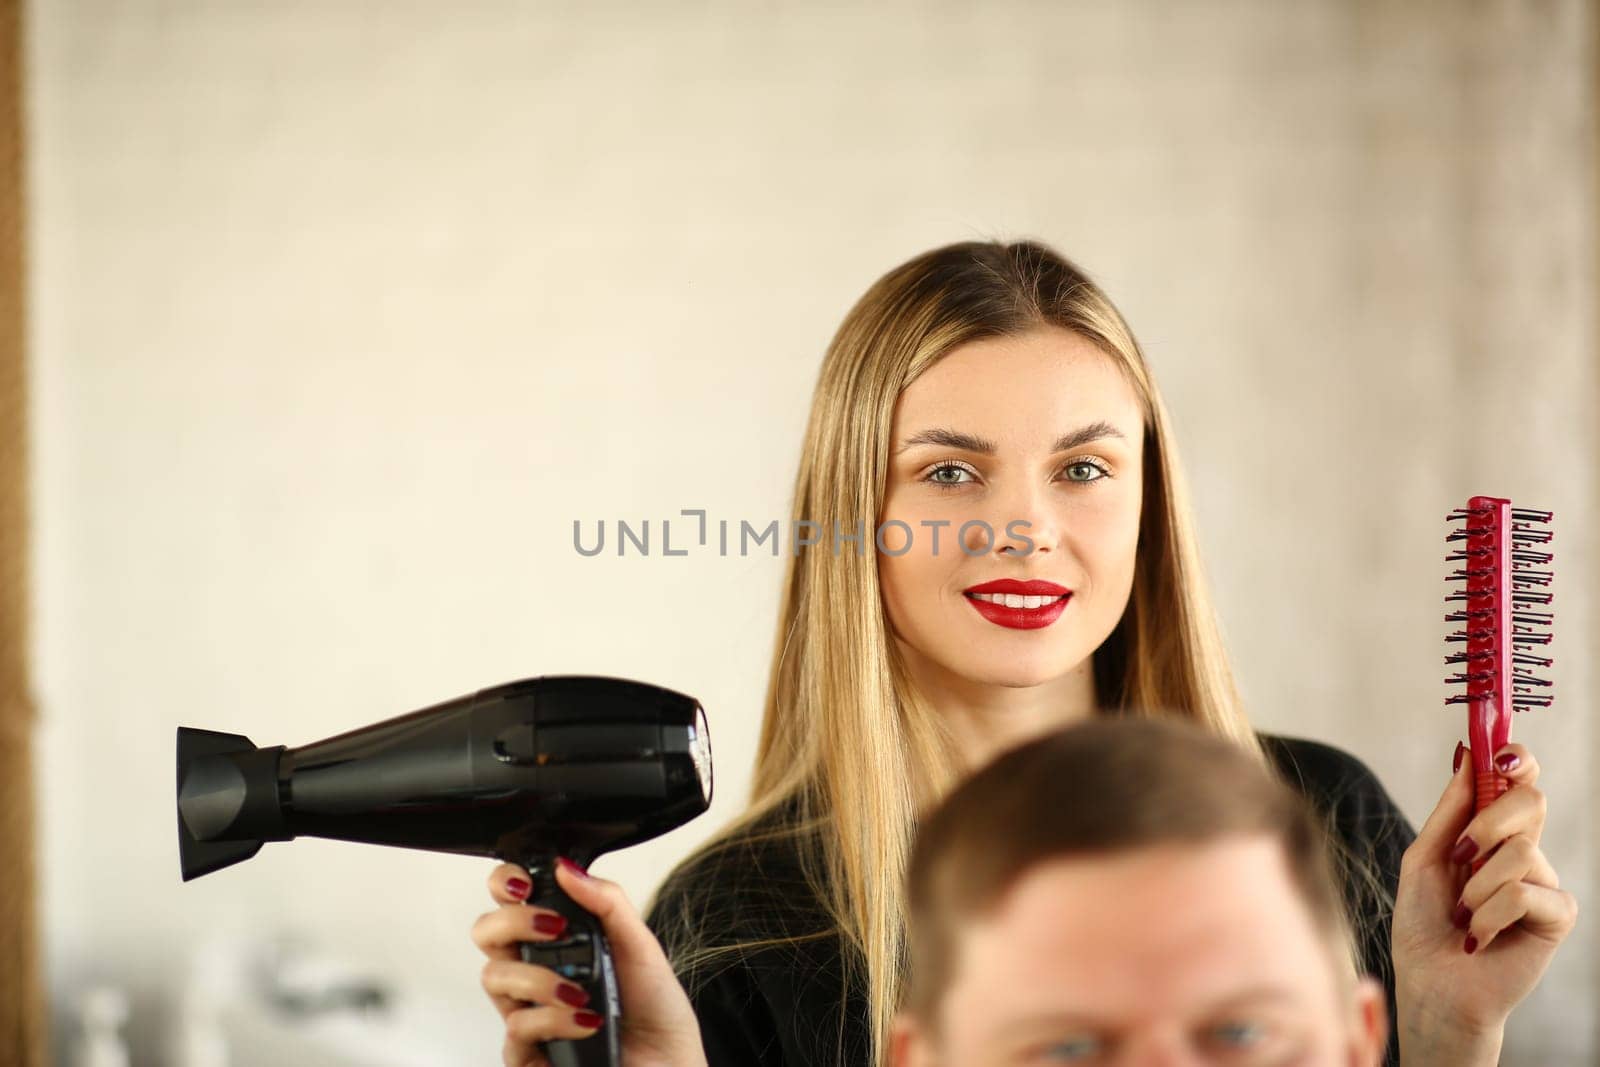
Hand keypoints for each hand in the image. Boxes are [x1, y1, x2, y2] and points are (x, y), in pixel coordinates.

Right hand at [472, 858, 708, 1066]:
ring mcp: (528, 1008)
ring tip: (580, 990)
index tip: (524, 882)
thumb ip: (607, 902)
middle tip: (554, 928)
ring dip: (539, 978)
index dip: (504, 882)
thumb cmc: (653, 1005)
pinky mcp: (528, 1050)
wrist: (668, 1059)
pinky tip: (584, 1022)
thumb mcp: (640, 944)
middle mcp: (534, 969)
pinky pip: (516, 1027)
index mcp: (556, 938)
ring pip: (494, 977)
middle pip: (486, 932)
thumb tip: (568, 869)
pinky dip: (552, 1020)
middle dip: (513, 922)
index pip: (509, 900)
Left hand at [1391, 742, 1577, 1065]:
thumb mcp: (1425, 858)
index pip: (1518, 781)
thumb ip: (1450, 811)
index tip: (1500, 754)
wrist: (1431, 982)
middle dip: (1489, 821)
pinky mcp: (1557, 916)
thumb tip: (1468, 754)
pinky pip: (1526, 892)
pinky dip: (1489, 915)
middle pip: (1530, 800)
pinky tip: (1478, 937)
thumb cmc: (1424, 923)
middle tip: (1460, 855)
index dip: (1516, 759)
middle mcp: (1522, 850)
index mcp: (1490, 831)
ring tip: (1461, 915)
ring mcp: (1543, 882)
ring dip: (1476, 887)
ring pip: (1520, 851)